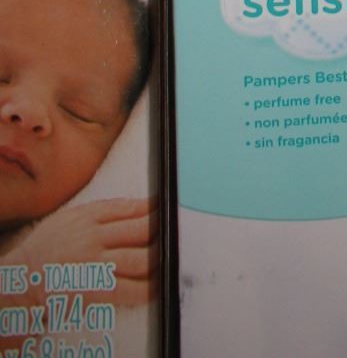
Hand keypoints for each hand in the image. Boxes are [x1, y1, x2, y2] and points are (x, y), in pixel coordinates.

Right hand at [9, 197, 157, 307]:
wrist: (21, 280)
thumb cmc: (46, 248)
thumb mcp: (69, 217)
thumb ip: (101, 211)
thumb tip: (137, 206)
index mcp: (89, 216)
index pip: (131, 208)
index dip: (154, 208)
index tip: (168, 207)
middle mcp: (94, 237)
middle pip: (141, 230)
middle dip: (162, 230)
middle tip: (176, 231)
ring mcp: (95, 264)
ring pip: (140, 258)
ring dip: (160, 258)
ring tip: (171, 256)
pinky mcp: (94, 290)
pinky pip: (129, 289)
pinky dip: (147, 288)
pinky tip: (157, 286)